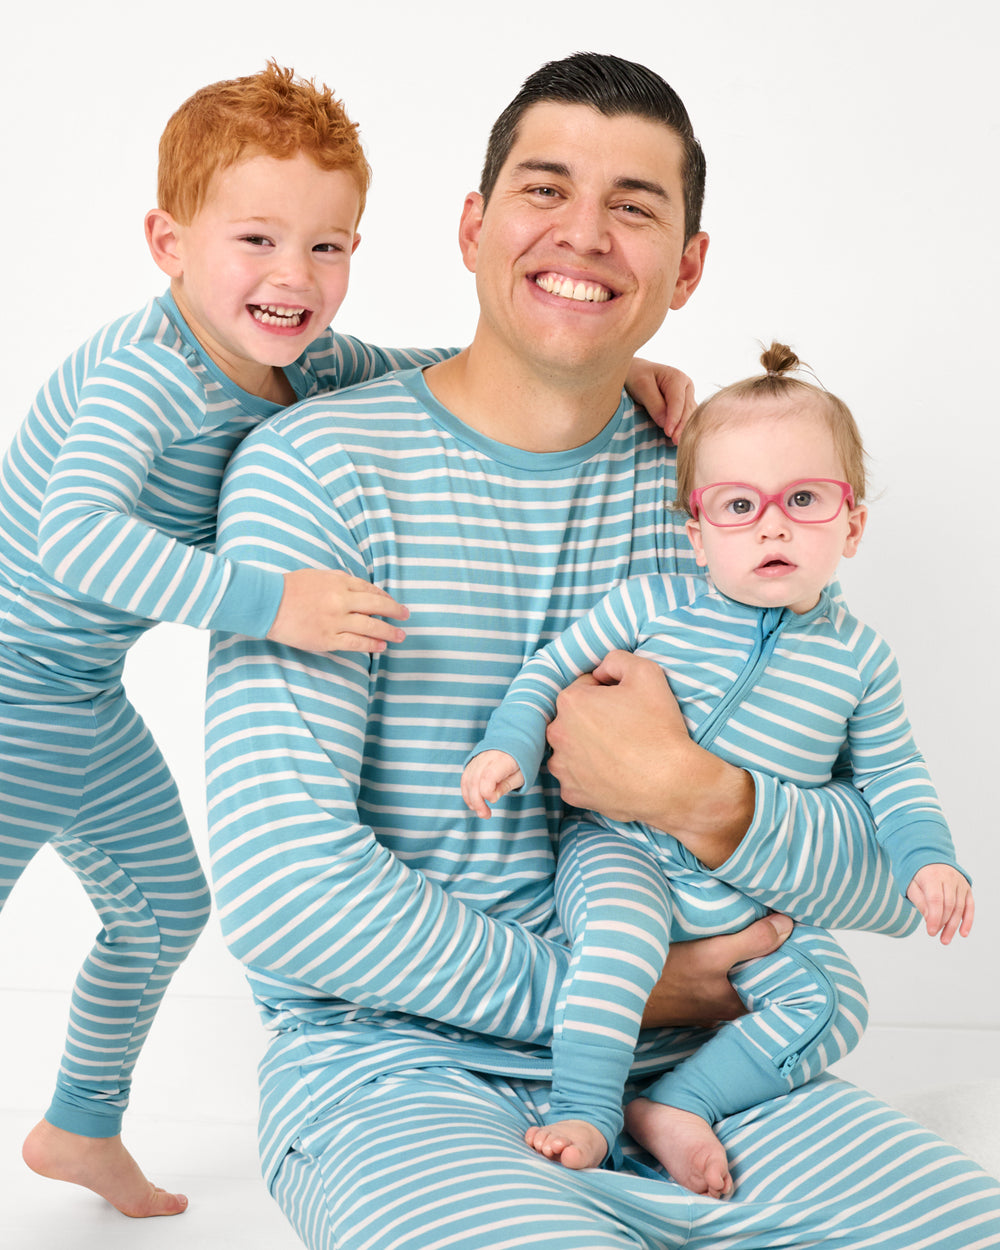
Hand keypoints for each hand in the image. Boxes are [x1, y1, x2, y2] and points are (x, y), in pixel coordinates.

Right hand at [267, 568, 408, 653]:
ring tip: (400, 635)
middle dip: (395, 611)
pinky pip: (355, 643)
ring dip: (389, 631)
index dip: (385, 598)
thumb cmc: (290, 588)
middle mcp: (341, 600)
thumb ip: (339, 580)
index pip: (370, 590)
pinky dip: (371, 644)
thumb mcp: (318, 575)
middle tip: (406, 616)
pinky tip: (381, 646)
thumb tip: (358, 587)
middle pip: (376, 606)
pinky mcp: (327, 638)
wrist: (268, 603)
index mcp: (339, 582)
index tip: (393, 603)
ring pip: (370, 626)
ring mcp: (335, 620)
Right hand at [461, 751, 523, 818]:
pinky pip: (465, 778)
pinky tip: (473, 804)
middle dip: (477, 801)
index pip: (488, 777)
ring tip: (480, 811)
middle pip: (475, 780)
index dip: (487, 792)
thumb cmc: (520, 762)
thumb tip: (492, 798)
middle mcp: (487, 758)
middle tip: (485, 815)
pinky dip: (467, 793)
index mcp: (502, 760)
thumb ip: (506, 786)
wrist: (514, 743)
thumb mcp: (520, 776)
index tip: (494, 800)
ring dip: (471, 799)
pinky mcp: (472, 763)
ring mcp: (477, 759)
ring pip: (467, 780)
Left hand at [545, 650, 753, 866]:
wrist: (671, 782)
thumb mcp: (646, 672)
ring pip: (572, 748)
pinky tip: (614, 773)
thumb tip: (601, 671)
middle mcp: (557, 734)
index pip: (584, 686)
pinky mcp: (572, 793)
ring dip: (588, 747)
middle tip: (625, 729)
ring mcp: (562, 767)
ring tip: (619, 752)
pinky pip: (576, 777)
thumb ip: (617, 659)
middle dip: (594, 719)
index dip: (607, 692)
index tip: (626, 704)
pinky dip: (591, 775)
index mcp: (570, 701)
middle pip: (574, 718)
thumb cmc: (659, 727)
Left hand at [624, 358, 696, 443]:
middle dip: (681, 427)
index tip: (669, 433)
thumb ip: (654, 404)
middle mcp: (686, 387)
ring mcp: (687, 398)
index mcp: (678, 378)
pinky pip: (686, 419)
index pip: (678, 402)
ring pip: (690, 416)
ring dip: (684, 430)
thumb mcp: (641, 386)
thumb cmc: (636, 375)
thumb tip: (665, 423)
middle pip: (687, 410)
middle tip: (675, 443)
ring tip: (678, 444)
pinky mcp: (683, 407)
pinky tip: (678, 440)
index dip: (674, 418)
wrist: (635, 372)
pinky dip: (683, 429)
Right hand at [641, 914, 794, 1026]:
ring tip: (755, 933)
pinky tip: (718, 949)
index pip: (777, 985)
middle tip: (782, 929)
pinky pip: (713, 982)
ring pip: (735, 982)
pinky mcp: (685, 999)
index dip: (791, 961)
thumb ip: (752, 941)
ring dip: (743, 962)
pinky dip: (721, 966)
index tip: (802, 938)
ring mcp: (703, 1007)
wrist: (616, 991)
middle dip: (768, 959)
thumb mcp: (711, 954)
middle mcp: (724, 1011)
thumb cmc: (664, 977)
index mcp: (738, 1005)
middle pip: (756, 982)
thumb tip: (788, 924)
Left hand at [906, 864, 974, 944]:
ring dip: (953, 926)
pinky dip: (968, 920)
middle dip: (943, 923)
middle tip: (935, 936)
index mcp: (932, 875)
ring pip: (959, 907)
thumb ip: (919, 901)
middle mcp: (949, 877)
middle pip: (949, 905)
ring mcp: (960, 882)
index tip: (930, 931)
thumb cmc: (917, 875)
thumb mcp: (911, 885)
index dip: (934, 917)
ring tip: (945, 939)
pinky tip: (963, 933)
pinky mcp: (966, 887)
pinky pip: (970, 906)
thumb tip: (929, 919)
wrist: (928, 857)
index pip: (936, 899)